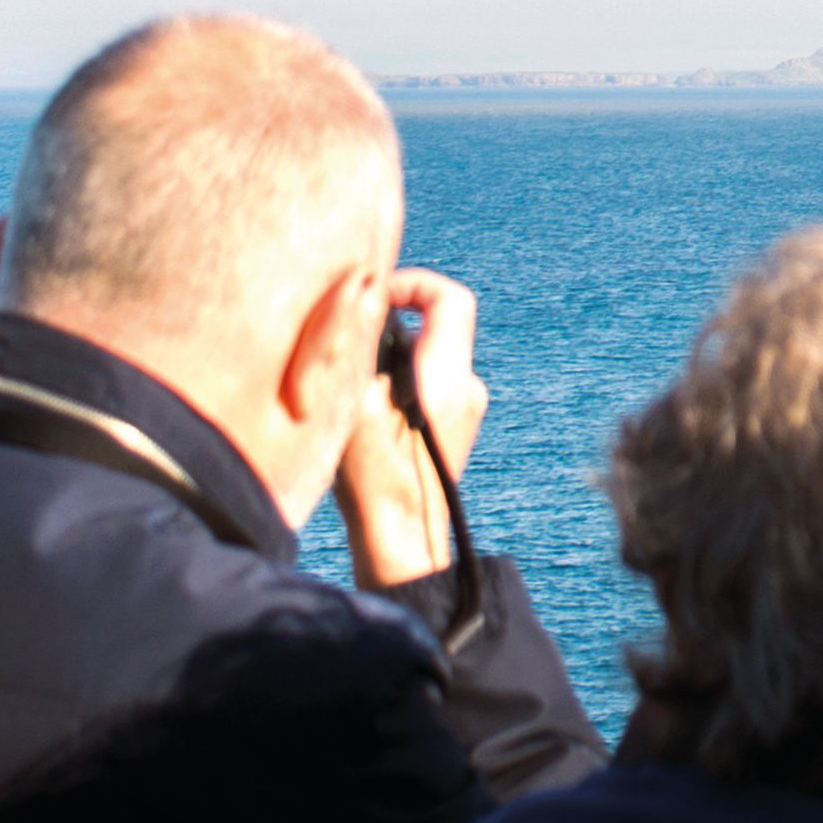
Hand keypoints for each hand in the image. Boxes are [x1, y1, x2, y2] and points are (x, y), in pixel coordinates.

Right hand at [338, 267, 488, 588]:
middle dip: (396, 322)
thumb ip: (366, 346)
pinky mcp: (457, 428)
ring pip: (432, 356)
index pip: (450, 298)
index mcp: (447, 376)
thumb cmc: (372, 476)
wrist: (400, 540)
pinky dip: (404, 381)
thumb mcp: (355, 401)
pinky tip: (371, 413)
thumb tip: (368, 304)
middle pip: (439, 325)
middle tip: (356, 342)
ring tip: (356, 385)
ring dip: (396, 356)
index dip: (414, 283)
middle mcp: (467, 387)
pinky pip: (432, 383)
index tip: (378, 295)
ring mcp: (467, 409)